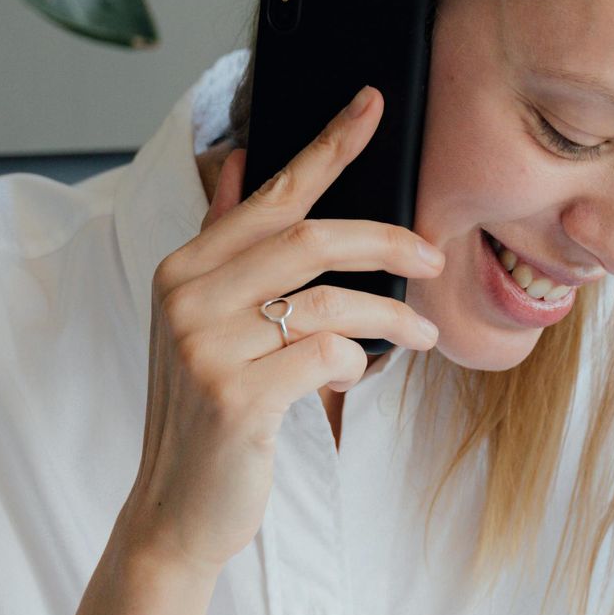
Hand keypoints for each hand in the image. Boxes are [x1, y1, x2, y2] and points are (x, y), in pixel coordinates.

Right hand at [121, 87, 442, 572]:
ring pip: (329, 301)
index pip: (270, 194)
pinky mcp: (234, 396)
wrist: (178, 511)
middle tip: (435, 254)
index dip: (326, 147)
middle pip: (310, 239)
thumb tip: (247, 165)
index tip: (372, 103)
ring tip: (421, 334)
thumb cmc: (209, 417)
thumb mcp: (207, 327)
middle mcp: (186, 298)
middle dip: (387, 241)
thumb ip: (229, 250)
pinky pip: (326, 356)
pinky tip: (356, 378)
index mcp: (183, 270)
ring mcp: (205, 346)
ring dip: (390, 315)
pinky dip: (356, 364)